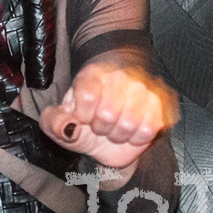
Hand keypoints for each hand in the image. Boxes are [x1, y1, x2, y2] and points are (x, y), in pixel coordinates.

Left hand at [39, 61, 176, 170]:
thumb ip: (53, 123)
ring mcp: (142, 89)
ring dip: (118, 135)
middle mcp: (119, 76)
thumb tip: (67, 125)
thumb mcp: (60, 124)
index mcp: (92, 74)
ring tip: (115, 128)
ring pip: (129, 123)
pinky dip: (136, 139)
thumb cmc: (84, 124)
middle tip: (100, 126)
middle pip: (107, 113)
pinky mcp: (160, 105)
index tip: (83, 118)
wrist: (109, 134)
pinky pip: (149, 129)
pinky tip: (131, 132)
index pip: (87, 94)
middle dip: (100, 129)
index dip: (83, 115)